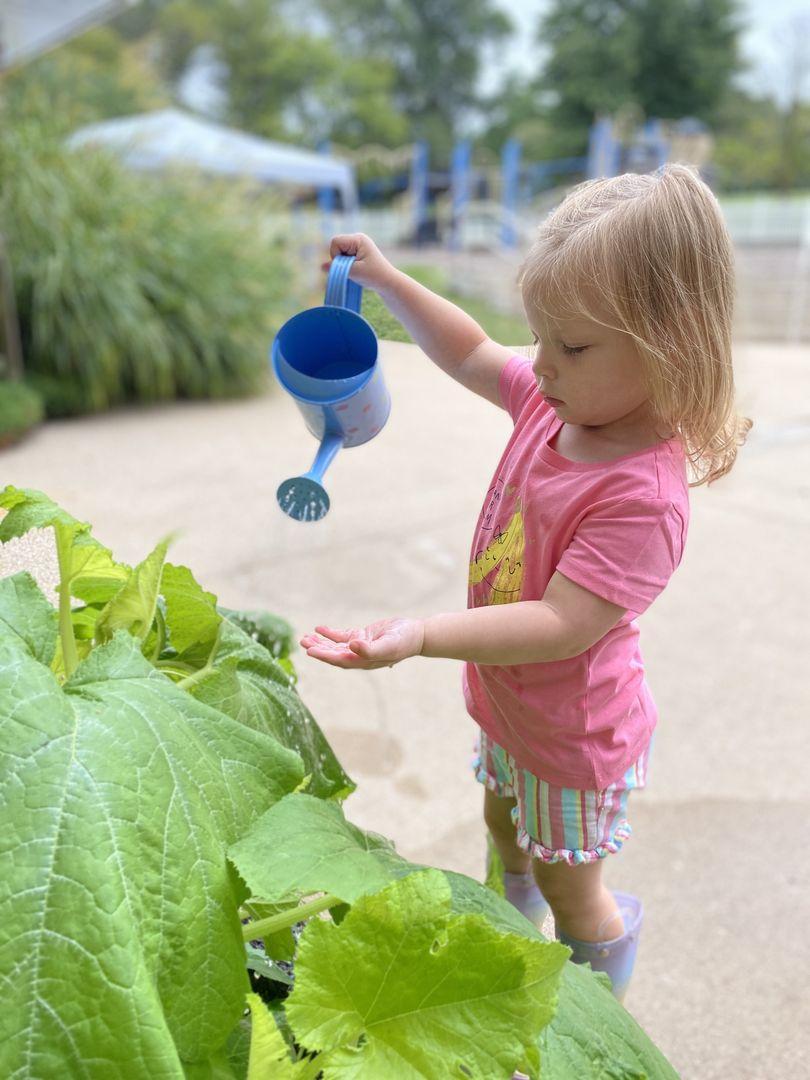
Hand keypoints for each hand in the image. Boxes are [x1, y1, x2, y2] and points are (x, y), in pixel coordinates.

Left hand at [299, 617, 424, 669]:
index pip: (339, 660)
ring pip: (335, 646)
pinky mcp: (362, 637)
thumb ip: (370, 649)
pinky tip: (319, 628)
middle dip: (318, 649)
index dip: (324, 656)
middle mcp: (359, 656)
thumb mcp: (388, 645)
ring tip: (305, 637)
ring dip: (321, 642)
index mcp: (364, 661)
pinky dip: (330, 633)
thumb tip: (351, 646)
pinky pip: (342, 636)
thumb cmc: (404, 641)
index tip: (310, 650)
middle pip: (334, 655)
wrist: (417, 634)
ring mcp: (360, 647)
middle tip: (303, 642)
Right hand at [321, 233, 395, 291]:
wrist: (387, 282)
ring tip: (356, 270)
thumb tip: (321, 267)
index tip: (347, 265)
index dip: (336, 255)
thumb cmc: (374, 276)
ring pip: (338, 252)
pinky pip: (342, 257)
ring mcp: (356, 245)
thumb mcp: (354, 272)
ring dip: (343, 263)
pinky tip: (355, 269)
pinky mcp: (356, 253)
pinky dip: (345, 265)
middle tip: (353, 268)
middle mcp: (357, 239)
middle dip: (339, 259)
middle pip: (335, 246)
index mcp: (358, 239)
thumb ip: (337, 268)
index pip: (335, 242)